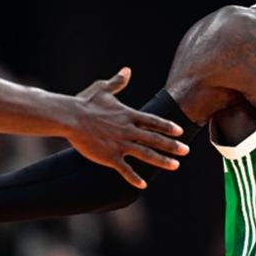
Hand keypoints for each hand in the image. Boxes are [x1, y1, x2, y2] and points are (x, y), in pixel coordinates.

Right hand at [70, 67, 189, 188]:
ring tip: (176, 166)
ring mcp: (120, 144)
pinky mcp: (109, 156)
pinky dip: (134, 178)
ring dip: (162, 160)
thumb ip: (117, 82)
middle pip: (155, 138)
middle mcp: (128, 130)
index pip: (153, 121)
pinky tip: (143, 185)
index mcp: (128, 115)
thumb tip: (127, 70)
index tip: (180, 131)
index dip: (168, 126)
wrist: (69, 117)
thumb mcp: (102, 89)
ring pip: (146, 154)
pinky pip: (125, 169)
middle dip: (172, 145)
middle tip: (186, 150)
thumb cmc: (84, 102)